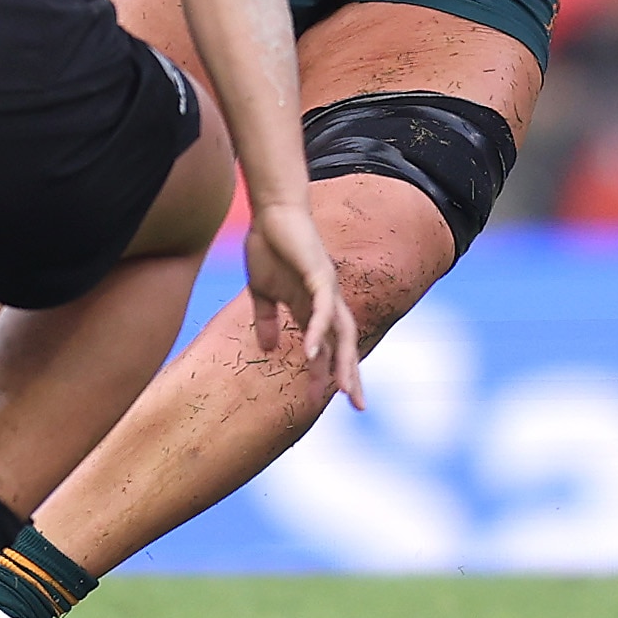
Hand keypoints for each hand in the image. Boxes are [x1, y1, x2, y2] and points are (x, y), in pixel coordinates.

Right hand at [244, 200, 364, 409]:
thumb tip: (265, 348)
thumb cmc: (269, 246)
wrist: (271, 211)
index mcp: (311, 306)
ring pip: (343, 333)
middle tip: (357, 405)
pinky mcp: (319, 275)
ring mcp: (326, 289)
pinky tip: (311, 352)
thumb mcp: (261, 292)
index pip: (326, 346)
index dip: (327, 372)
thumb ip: (265, 320)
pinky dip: (317, 332)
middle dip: (351, 375)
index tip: (324, 401)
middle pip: (346, 345)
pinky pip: (322, 309)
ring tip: (343, 390)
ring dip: (343, 362)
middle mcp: (326, 301)